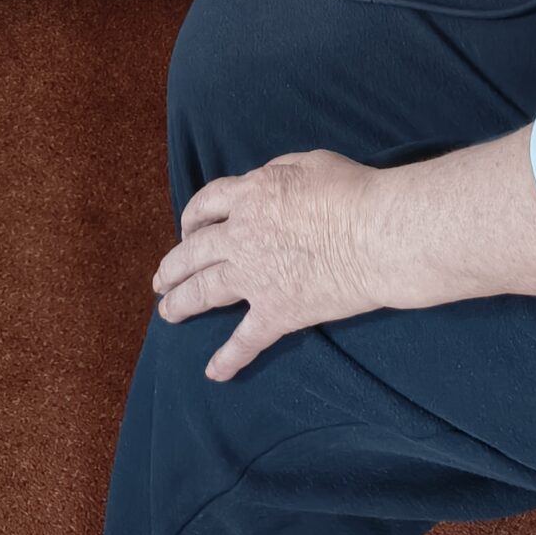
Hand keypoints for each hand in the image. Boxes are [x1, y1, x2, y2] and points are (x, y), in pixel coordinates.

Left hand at [153, 150, 384, 381]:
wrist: (375, 234)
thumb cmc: (350, 192)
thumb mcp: (307, 163)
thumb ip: (277, 174)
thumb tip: (265, 186)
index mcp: (250, 196)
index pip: (207, 203)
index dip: (193, 216)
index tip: (188, 228)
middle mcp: (241, 236)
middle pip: (194, 252)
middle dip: (173, 266)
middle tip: (160, 279)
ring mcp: (255, 277)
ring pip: (204, 292)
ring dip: (181, 302)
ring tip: (167, 312)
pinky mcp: (277, 312)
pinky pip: (246, 339)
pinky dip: (228, 358)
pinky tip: (213, 372)